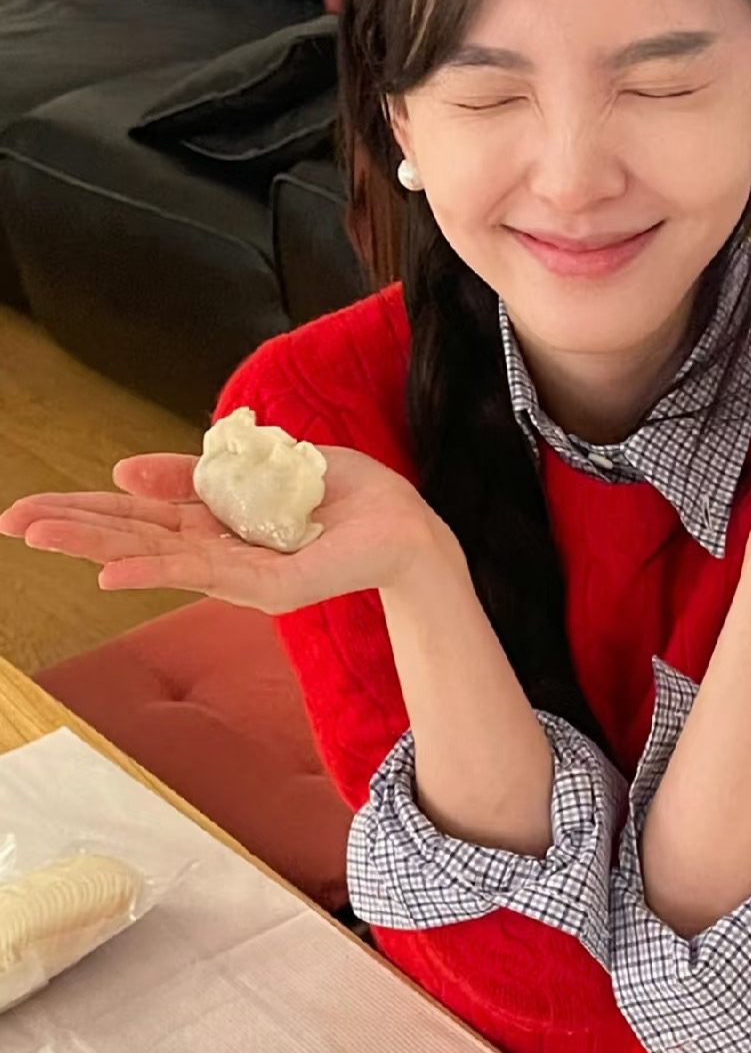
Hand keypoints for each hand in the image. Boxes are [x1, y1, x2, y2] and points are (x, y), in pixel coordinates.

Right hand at [0, 446, 446, 614]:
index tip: (31, 508)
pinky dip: (154, 571)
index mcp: (216, 517)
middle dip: (71, 527)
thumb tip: (124, 469)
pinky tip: (109, 573)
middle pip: (133, 533)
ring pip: (154, 554)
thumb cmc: (344, 496)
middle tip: (10, 522)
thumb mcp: (262, 465)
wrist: (408, 528)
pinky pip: (204, 574)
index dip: (87, 507)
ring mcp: (240, 570)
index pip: (140, 510)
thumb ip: (199, 472)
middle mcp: (219, 546)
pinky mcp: (268, 587)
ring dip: (94, 545)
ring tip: (37, 535)